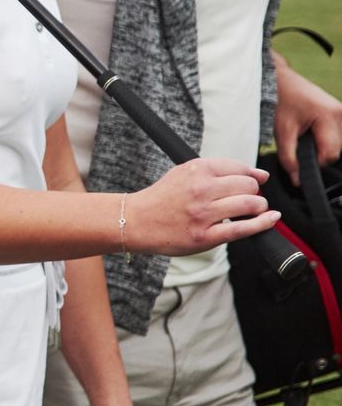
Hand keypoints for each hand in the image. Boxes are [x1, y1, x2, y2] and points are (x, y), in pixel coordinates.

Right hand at [128, 157, 276, 255]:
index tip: (252, 184)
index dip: (251, 177)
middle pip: (249, 186)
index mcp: (196, 170)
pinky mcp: (205, 236)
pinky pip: (243, 229)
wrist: (135, 220)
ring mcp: (203, 214)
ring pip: (250, 205)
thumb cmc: (162, 197)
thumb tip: (262, 175)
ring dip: (259, 208)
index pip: (239, 168)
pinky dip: (263, 224)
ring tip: (251, 211)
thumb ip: (221, 171)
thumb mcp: (185, 173)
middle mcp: (201, 189)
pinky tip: (270, 219)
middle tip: (247, 200)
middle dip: (255, 193)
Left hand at [274, 58, 341, 185]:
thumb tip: (297, 180)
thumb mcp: (282, 131)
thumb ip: (289, 158)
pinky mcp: (339, 111)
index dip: (314, 162)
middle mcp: (341, 113)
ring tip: (303, 133)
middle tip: (298, 142)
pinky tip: (311, 130)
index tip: (299, 161)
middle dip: (317, 152)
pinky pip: (336, 134)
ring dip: (321, 144)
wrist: (279, 79)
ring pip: (337, 143)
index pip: (330, 154)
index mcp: (330, 116)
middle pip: (336, 150)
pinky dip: (324, 137)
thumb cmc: (279, 101)